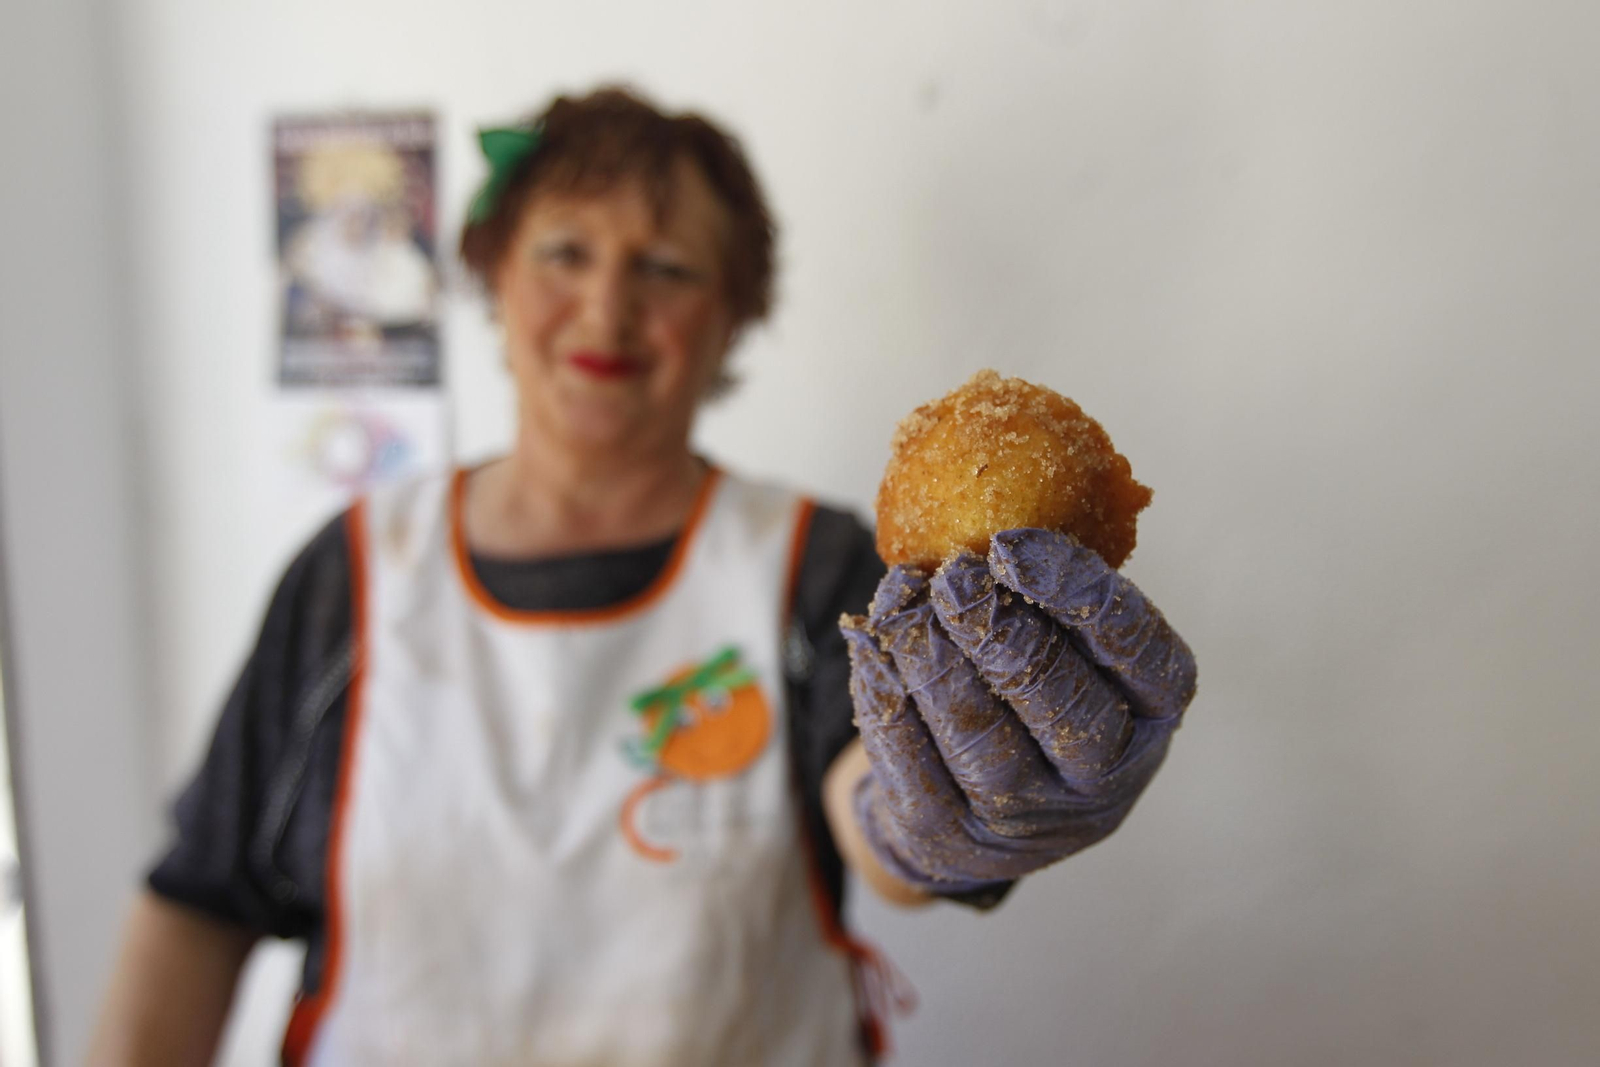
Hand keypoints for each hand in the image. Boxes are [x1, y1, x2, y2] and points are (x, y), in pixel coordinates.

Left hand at [840, 528, 1196, 892]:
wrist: (977, 816)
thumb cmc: (1031, 694)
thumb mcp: (1067, 643)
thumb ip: (1041, 584)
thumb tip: (980, 501)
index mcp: (1153, 708)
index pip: (1133, 643)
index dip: (1072, 588)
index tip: (1009, 545)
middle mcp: (1105, 773)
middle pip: (1055, 695)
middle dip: (995, 626)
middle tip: (952, 577)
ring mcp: (1031, 817)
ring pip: (979, 734)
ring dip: (931, 657)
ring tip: (902, 603)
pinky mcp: (956, 838)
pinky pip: (914, 766)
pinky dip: (885, 698)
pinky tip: (869, 647)